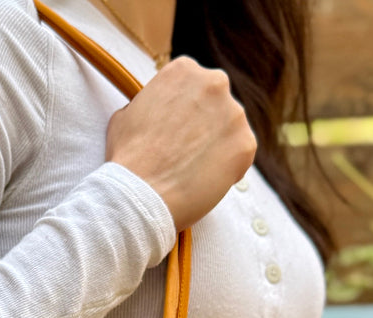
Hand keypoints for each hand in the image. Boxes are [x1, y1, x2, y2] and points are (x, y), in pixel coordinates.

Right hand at [105, 56, 256, 231]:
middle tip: (187, 151)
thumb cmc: (128, 157)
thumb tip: (156, 109)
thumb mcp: (126, 113)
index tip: (177, 130)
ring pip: (231, 129)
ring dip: (218, 146)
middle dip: (205, 125)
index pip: (194, 87)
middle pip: (216, 104)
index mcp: (184, 69)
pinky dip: (230, 168)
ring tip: (194, 170)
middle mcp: (214, 82)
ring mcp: (234, 113)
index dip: (185, 111)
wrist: (141, 193)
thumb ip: (150, 104)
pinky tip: (207, 180)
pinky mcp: (246, 144)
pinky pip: (242, 155)